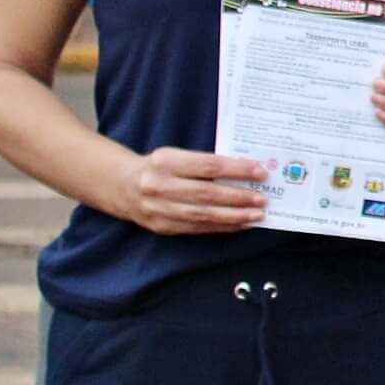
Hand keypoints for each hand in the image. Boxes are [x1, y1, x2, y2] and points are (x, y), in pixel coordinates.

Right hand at [116, 147, 267, 234]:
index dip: (237, 170)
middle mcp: (159, 185)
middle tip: (263, 199)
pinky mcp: (161, 226)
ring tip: (257, 215)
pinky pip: (196, 228)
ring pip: (202, 215)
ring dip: (234, 217)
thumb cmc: (160, 167)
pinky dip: (221, 227)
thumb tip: (247, 173)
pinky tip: (239, 224)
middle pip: (206, 193)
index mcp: (165, 161)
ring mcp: (158, 208)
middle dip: (238, 197)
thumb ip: (205, 164)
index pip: (208, 165)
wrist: (121, 186)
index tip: (261, 172)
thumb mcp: (176, 156)